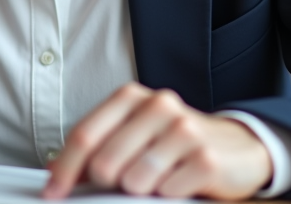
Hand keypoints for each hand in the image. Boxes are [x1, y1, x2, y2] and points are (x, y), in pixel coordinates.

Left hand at [43, 83, 271, 200]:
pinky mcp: (206, 159)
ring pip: (133, 181)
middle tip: (125, 185)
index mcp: (132, 97)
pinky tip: (180, 184)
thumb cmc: (175, 144)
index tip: (52, 193)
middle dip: (107, 185)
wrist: (238, 147)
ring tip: (157, 182)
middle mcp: (158, 105)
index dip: (64, 169)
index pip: (85, 135)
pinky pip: (166, 193)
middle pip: (105, 163)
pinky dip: (168, 197)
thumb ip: (97, 148)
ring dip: (141, 191)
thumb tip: (56, 175)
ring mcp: (184, 130)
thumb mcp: (135, 135)